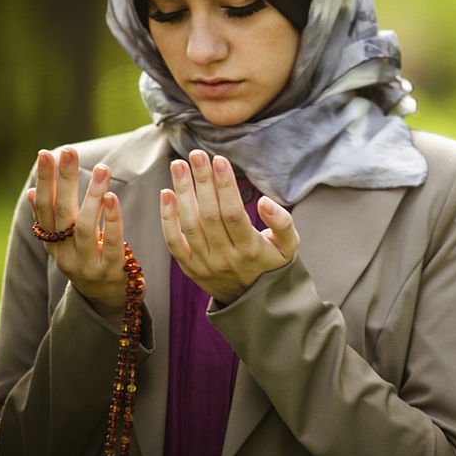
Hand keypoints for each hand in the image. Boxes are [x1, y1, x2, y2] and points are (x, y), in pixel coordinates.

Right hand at [27, 147, 127, 323]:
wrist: (108, 301)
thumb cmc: (89, 260)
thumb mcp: (67, 243)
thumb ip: (53, 220)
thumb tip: (31, 192)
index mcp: (53, 243)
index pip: (44, 208)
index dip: (44, 181)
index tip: (46, 153)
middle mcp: (64, 254)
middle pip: (61, 213)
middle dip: (64, 179)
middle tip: (69, 151)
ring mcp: (86, 264)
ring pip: (84, 226)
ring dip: (92, 195)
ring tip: (102, 169)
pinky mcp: (110, 271)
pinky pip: (110, 243)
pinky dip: (111, 219)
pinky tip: (112, 198)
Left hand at [160, 150, 298, 304]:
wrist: (253, 301)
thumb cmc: (271, 264)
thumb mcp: (289, 246)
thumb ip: (283, 223)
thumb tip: (264, 201)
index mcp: (250, 251)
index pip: (233, 213)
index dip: (224, 185)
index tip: (219, 159)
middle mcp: (225, 258)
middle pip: (209, 214)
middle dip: (202, 181)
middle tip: (196, 154)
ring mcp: (205, 264)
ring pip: (189, 224)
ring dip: (182, 192)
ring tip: (179, 165)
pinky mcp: (189, 267)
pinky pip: (173, 242)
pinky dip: (167, 218)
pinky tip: (166, 193)